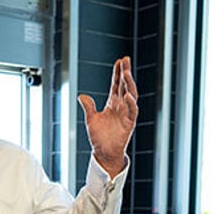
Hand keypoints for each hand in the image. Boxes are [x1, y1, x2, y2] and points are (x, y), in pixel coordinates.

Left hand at [77, 56, 137, 177]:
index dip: (118, 73)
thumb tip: (82, 96)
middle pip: (125, 86)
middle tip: (126, 60)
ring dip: (129, 84)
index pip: (116, 85)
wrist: (104, 153)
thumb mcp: (91, 119)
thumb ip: (88, 107)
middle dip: (126, 72)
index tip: (120, 61)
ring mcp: (126, 114)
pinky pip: (132, 111)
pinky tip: (127, 94)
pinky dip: (130, 103)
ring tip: (126, 73)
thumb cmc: (99, 138)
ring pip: (131, 95)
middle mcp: (121, 106)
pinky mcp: (129, 123)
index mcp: (113, 104)